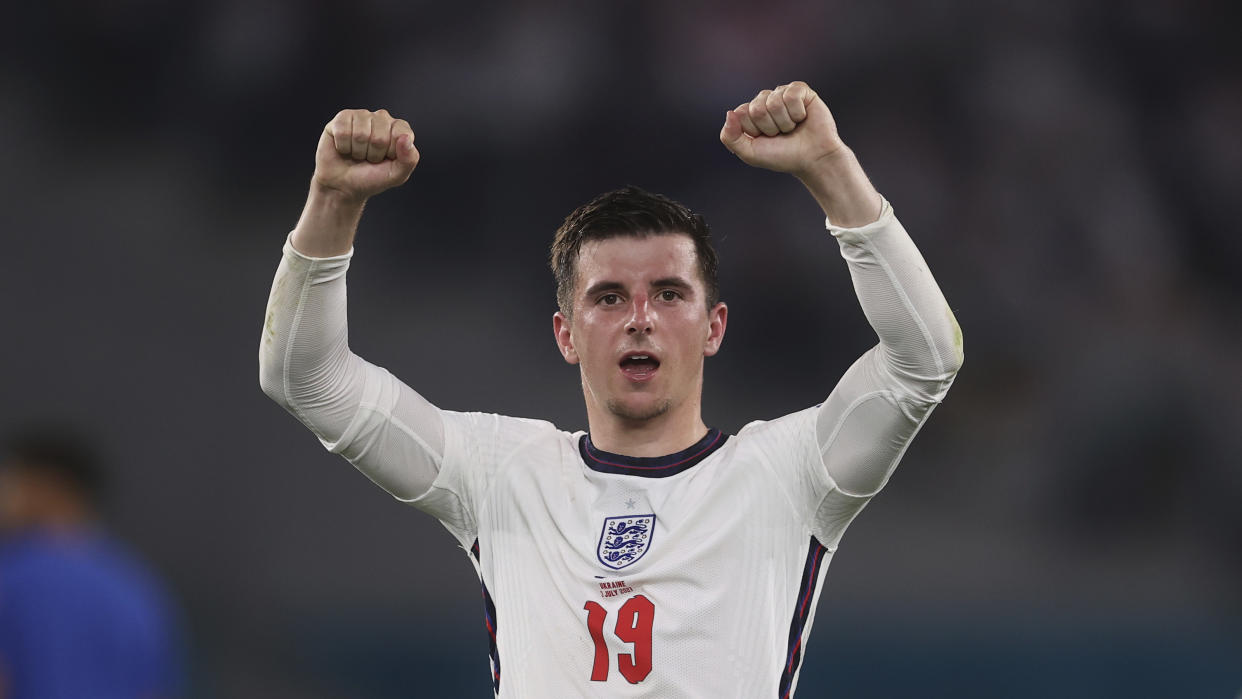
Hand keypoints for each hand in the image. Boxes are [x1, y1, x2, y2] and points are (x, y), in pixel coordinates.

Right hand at [313, 108, 419, 202]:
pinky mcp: (342, 118)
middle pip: (380, 136)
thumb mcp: (397, 175)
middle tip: (369, 159)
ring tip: (357, 154)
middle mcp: (381, 119)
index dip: (392, 152)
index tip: (386, 159)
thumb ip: (409, 159)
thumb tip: (406, 138)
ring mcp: (361, 116)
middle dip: (373, 154)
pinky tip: (345, 148)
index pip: (401, 133)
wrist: (343, 185)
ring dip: (358, 151)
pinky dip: (343, 146)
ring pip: (360, 134)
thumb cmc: (370, 178)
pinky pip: (343, 131)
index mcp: (398, 129)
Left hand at [719, 82, 844, 178]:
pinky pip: (791, 96)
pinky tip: (802, 118)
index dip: (754, 130)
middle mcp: (765, 101)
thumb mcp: (750, 153)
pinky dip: (797, 112)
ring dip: (785, 122)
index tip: (766, 139)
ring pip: (774, 103)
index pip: (741, 113)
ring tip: (792, 128)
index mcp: (750, 113)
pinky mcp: (800, 90)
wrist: (812, 159)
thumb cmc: (782, 156)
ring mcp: (782, 94)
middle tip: (781, 134)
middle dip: (770, 127)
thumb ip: (730, 137)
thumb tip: (729, 113)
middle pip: (757, 109)